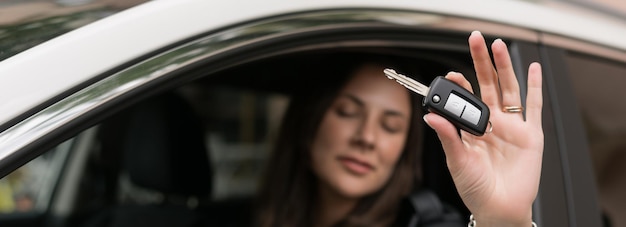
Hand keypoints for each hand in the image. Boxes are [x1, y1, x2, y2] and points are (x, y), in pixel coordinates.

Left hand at [423, 31, 543, 226]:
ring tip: (498, 46)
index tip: (452, 75)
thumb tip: (430, 116)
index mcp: (472, 130)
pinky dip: (536, 86)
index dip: (459, 85)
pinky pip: (535, 107)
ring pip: (508, 90)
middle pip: (487, 86)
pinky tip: (533, 67)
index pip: (465, 99)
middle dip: (481, 63)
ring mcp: (512, 128)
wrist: (499, 209)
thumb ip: (447, 137)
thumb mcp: (456, 162)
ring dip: (504, 67)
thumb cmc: (476, 189)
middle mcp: (492, 125)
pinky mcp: (531, 135)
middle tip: (475, 41)